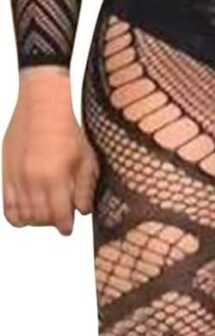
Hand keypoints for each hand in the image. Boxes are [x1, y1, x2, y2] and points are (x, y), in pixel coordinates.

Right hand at [2, 68, 99, 234]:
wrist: (41, 106)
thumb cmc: (66, 129)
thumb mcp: (85, 158)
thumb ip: (85, 187)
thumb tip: (82, 211)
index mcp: (55, 177)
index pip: (59, 215)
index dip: (65, 226)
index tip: (68, 228)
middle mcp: (33, 179)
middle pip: (40, 218)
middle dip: (51, 222)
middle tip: (58, 218)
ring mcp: (17, 176)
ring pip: (23, 214)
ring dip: (35, 220)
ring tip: (44, 215)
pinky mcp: (6, 172)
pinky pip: (7, 205)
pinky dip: (16, 215)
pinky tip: (25, 216)